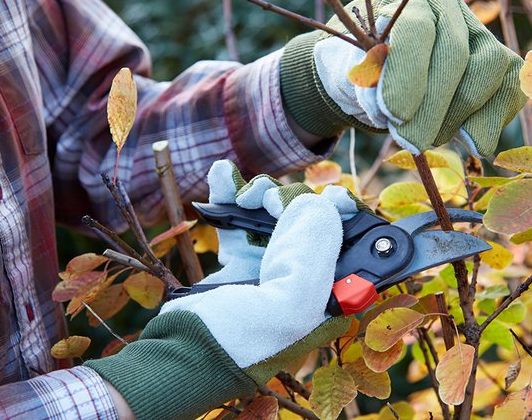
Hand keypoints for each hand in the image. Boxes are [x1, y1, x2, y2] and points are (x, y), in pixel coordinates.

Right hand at [86, 160, 356, 418]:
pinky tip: (222, 176)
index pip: (349, 245)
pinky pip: (240, 223)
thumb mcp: (292, 304)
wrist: (182, 356)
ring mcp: (269, 273)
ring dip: (259, 194)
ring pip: (274, 218)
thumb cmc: (241, 343)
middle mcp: (302, 283)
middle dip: (292, 199)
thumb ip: (314, 251)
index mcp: (326, 298)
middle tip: (269, 201)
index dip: (344, 215)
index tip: (333, 196)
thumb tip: (316, 202)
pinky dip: (230, 196)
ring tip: (242, 194)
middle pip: (309, 224)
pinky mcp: (238, 267)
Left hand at [280, 0, 526, 156]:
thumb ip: (370, 86)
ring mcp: (481, 34)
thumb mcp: (357, 74)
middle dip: (432, 107)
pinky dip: (492, 120)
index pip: (415, 30)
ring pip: (489, 68)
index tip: (394, 115)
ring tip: (430, 140)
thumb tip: (394, 112)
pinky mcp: (503, 63)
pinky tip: (471, 143)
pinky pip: (511, 88)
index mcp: (408, 0)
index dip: (407, 73)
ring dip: (460, 115)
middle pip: (455, 54)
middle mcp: (450, 9)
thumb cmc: (370, 72)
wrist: (386, 78)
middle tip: (411, 142)